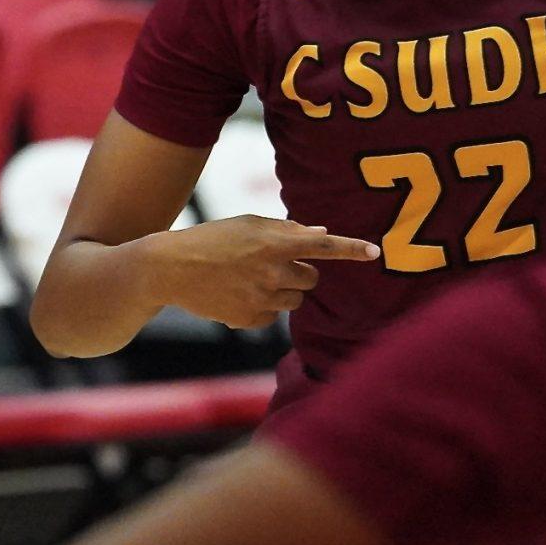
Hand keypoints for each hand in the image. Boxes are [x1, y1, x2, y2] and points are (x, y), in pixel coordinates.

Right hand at [146, 215, 378, 328]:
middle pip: (311, 279)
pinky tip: (238, 295)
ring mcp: (262, 299)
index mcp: (274, 243)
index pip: (323, 246)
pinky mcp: (250, 320)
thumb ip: (285, 230)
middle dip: (301, 273)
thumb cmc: (211, 240)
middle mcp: (272, 273)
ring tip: (252, 280)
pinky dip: (264, 307)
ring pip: (295, 300)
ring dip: (284, 291)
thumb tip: (321, 233)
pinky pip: (273, 317)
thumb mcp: (246, 225)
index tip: (375, 252)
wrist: (170, 269)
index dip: (352, 249)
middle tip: (274, 265)